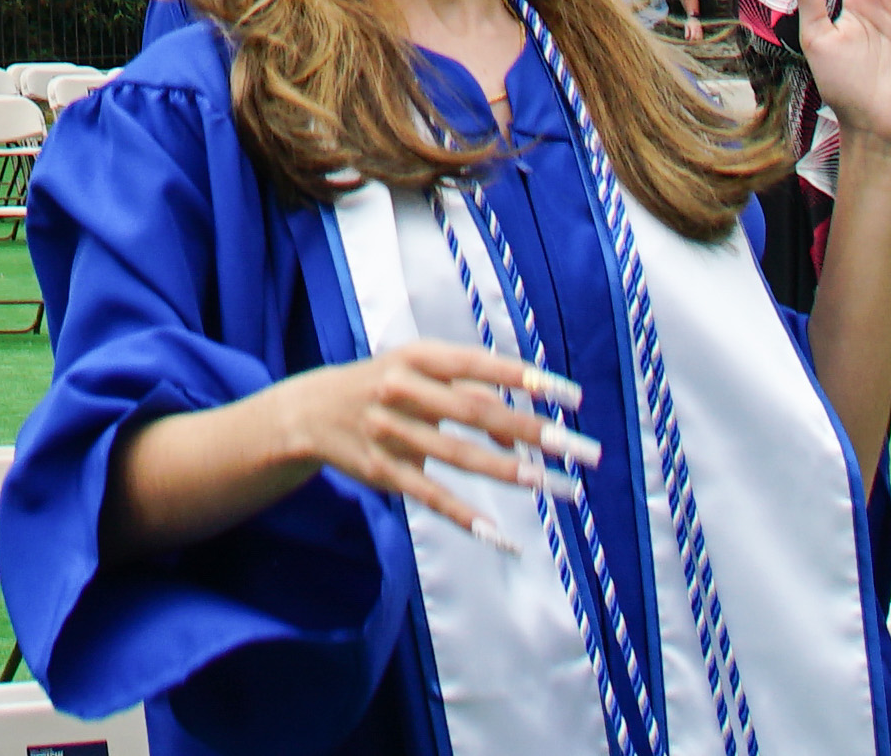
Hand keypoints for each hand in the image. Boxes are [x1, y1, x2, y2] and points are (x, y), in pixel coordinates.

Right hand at [262, 337, 592, 549]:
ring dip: (507, 470)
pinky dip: (464, 515)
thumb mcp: (420, 374)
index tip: (572, 396)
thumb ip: (470, 394)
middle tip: (579, 448)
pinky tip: (498, 533)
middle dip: (533, 430)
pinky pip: (429, 496)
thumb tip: (521, 434)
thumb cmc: (385, 385)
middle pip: (477, 411)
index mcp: (417, 357)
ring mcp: (390, 433)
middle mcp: (402, 391)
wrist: (310, 412)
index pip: (480, 365)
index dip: (526, 379)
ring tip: (550, 484)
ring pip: (457, 455)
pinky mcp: (382, 472)